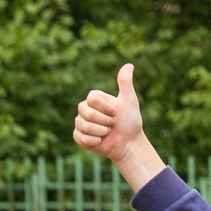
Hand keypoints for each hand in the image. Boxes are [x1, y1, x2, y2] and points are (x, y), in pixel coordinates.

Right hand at [73, 64, 165, 192]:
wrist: (130, 144)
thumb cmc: (130, 122)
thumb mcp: (129, 101)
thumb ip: (125, 83)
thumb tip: (129, 65)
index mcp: (94, 99)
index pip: (91, 98)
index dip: (106, 108)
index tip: (115, 113)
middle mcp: (85, 109)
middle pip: (86, 112)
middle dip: (104, 121)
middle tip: (113, 124)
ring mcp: (81, 123)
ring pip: (83, 125)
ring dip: (101, 131)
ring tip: (108, 133)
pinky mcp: (79, 137)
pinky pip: (80, 137)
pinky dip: (94, 141)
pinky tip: (101, 141)